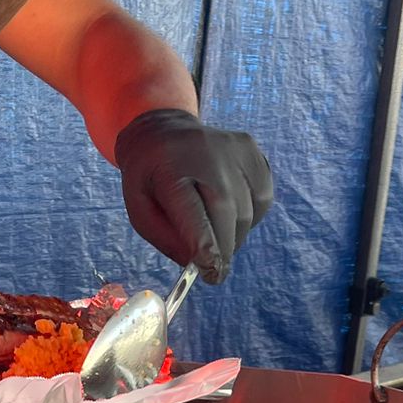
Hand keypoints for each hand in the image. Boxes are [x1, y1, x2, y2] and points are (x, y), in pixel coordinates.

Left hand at [113, 109, 273, 282]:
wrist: (163, 130)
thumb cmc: (150, 180)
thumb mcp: (140, 211)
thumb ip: (166, 240)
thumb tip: (199, 264)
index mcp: (168, 166)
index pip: (191, 210)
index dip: (204, 244)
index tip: (212, 272)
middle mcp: (203, 151)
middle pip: (225, 212)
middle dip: (223, 249)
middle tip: (215, 270)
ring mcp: (231, 147)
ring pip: (247, 210)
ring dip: (235, 235)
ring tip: (215, 232)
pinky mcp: (250, 150)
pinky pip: (261, 199)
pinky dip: (250, 217)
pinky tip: (230, 212)